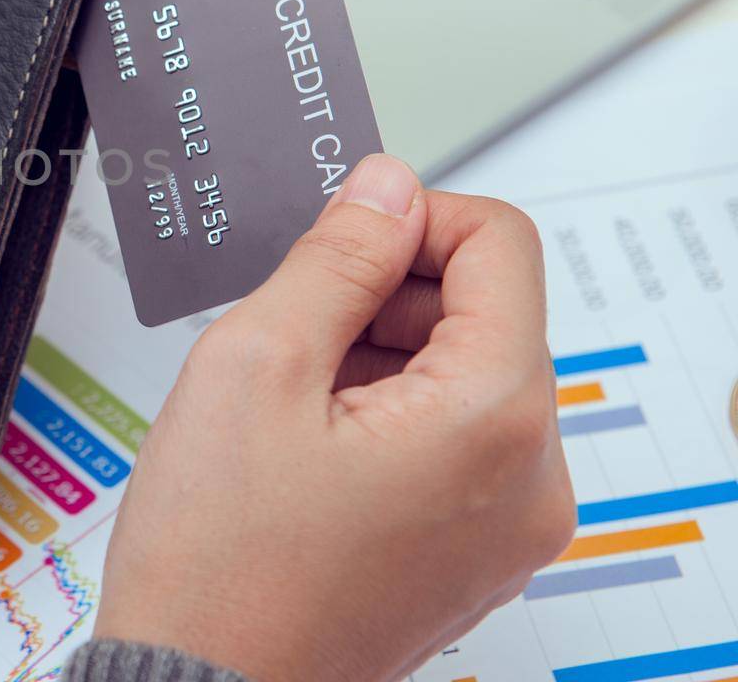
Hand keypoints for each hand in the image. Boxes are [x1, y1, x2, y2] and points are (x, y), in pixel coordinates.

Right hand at [96, 154, 574, 680]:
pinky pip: (454, 439)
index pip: (500, 242)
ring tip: (287, 400)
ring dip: (379, 353)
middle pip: (486, 310)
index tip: (335, 240)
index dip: (408, 217)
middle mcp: (529, 478)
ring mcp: (508, 525)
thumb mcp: (255, 363)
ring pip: (465, 373)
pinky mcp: (475, 553)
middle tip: (290, 328)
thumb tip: (384, 187)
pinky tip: (305, 439)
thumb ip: (334, 257)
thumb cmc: (218, 559)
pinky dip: (387, 412)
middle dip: (386, 294)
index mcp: (493, 419)